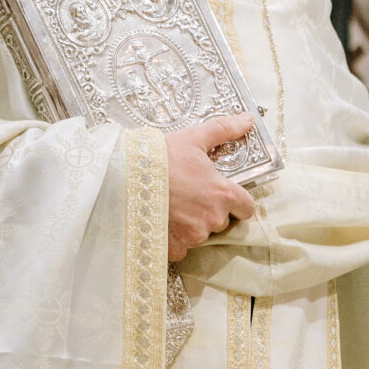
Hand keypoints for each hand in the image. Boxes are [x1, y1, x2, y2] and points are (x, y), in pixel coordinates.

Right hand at [165, 115, 257, 262]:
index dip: (237, 202)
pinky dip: (173, 238)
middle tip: (189, 195)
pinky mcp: (174, 248)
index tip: (223, 195)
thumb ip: (223, 130)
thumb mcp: (192, 138)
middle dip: (209, 211)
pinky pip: (181, 248)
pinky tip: (161, 220)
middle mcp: (212, 218)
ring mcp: (193, 236)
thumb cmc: (157, 157)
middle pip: (222, 221)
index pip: (247, 208)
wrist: (122, 177)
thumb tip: (247, 119)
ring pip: (201, 234)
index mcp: (222, 194)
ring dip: (191, 224)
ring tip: (171, 205)